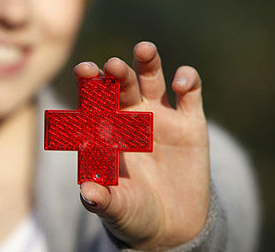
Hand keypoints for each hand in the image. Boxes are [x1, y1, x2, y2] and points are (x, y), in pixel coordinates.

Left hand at [75, 41, 209, 249]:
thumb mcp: (117, 208)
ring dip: (148, 63)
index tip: (84, 70)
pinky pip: (190, 94)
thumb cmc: (132, 212)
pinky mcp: (191, 123)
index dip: (88, 84)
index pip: (93, 100)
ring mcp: (160, 116)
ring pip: (152, 79)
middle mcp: (130, 115)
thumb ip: (102, 198)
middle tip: (112, 65)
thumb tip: (87, 193)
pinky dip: (188, 81)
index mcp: (105, 129)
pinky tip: (182, 82)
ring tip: (144, 50)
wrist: (171, 225)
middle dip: (116, 73)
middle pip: (120, 85)